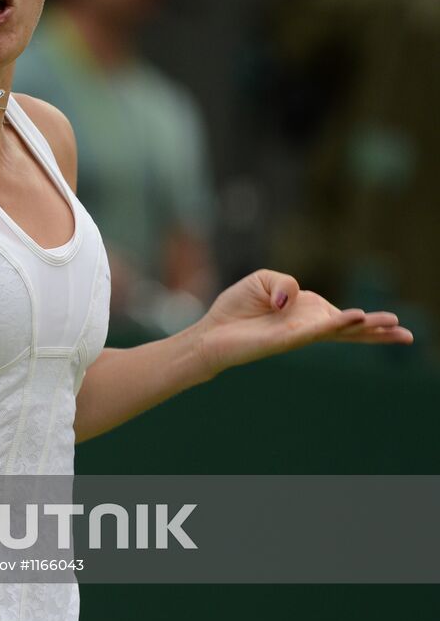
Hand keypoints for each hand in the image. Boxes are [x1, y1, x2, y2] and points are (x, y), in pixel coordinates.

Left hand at [193, 268, 412, 376]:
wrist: (211, 332)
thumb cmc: (238, 308)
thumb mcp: (264, 280)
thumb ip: (286, 282)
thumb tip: (293, 299)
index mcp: (309, 311)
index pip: (344, 316)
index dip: (366, 319)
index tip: (392, 322)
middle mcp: (308, 325)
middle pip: (350, 329)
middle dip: (379, 332)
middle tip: (409, 336)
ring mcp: (298, 334)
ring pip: (338, 330)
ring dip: (364, 327)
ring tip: (391, 325)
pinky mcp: (283, 340)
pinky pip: (313, 330)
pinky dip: (334, 323)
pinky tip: (353, 319)